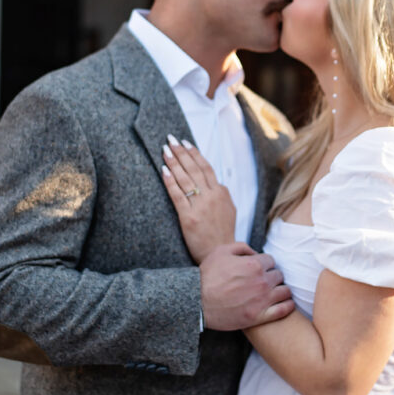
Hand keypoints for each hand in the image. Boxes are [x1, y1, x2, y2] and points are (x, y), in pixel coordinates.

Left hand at [161, 136, 236, 261]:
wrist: (221, 255)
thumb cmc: (223, 234)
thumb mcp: (229, 210)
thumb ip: (221, 195)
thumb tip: (214, 182)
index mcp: (221, 193)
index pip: (206, 167)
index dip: (194, 153)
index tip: (185, 142)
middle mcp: (212, 197)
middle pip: (194, 169)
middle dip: (181, 152)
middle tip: (170, 139)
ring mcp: (200, 207)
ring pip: (185, 178)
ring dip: (174, 162)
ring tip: (165, 150)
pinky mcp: (188, 218)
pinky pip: (177, 195)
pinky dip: (170, 181)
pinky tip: (163, 170)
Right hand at [199, 242, 294, 330]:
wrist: (196, 302)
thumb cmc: (207, 275)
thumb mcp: (221, 251)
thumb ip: (242, 247)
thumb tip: (255, 252)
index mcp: (254, 264)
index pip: (271, 260)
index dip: (264, 264)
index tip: (259, 269)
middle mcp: (261, 281)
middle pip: (279, 275)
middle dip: (272, 276)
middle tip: (264, 280)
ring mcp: (262, 300)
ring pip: (285, 291)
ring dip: (281, 289)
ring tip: (275, 291)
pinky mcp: (259, 316)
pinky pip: (284, 310)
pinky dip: (287, 305)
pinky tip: (286, 303)